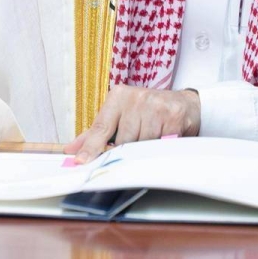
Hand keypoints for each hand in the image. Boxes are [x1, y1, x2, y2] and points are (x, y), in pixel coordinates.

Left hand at [62, 85, 200, 162]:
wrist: (185, 103)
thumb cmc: (148, 112)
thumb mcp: (120, 116)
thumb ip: (96, 133)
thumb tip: (71, 149)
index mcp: (118, 96)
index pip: (101, 127)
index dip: (91, 147)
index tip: (82, 162)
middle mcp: (136, 97)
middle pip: (123, 141)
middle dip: (127, 149)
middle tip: (136, 144)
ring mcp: (155, 105)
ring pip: (142, 144)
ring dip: (146, 149)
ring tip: (153, 137)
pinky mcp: (173, 115)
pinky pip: (160, 144)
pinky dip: (161, 146)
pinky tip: (164, 137)